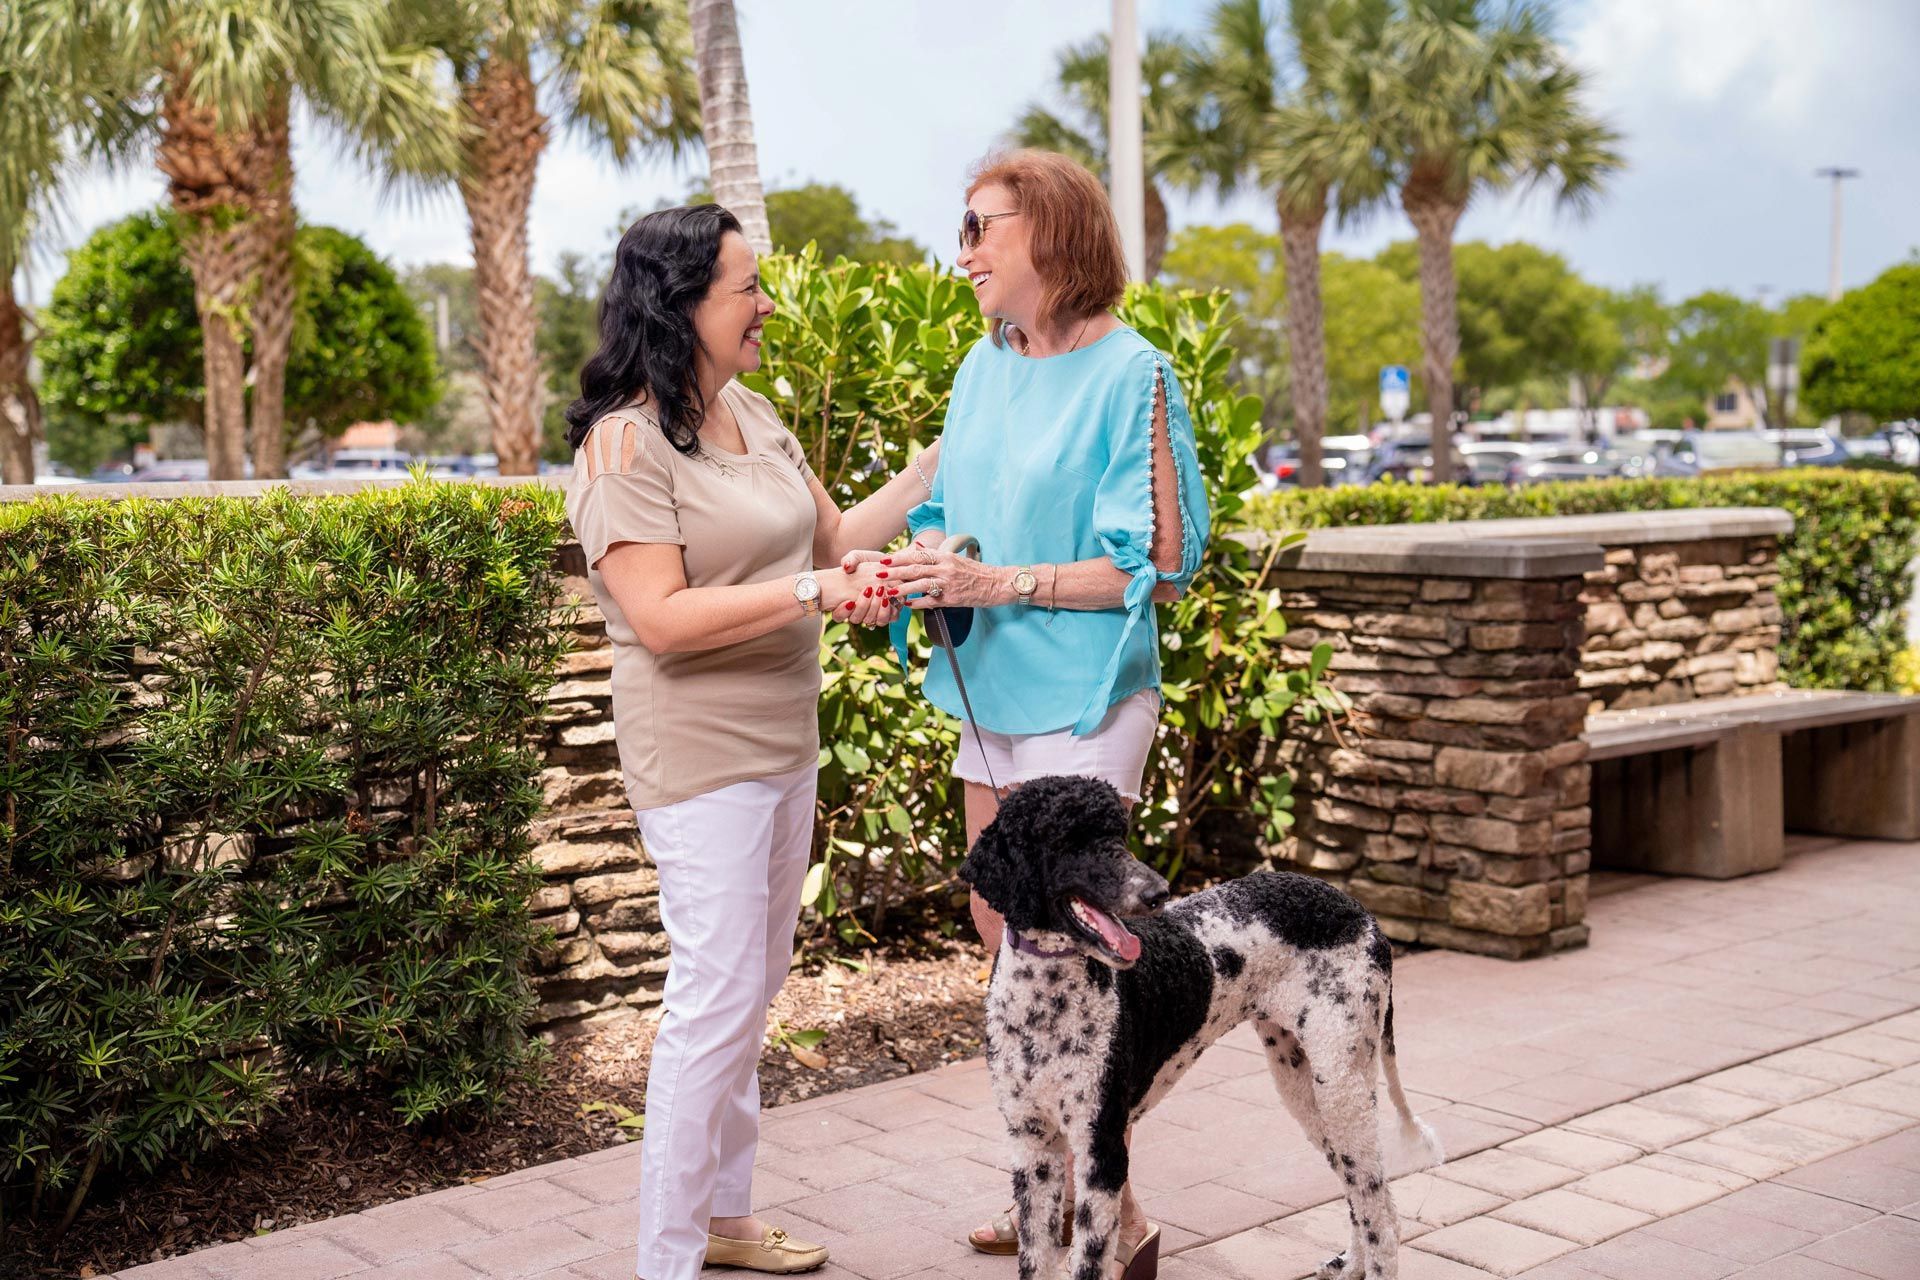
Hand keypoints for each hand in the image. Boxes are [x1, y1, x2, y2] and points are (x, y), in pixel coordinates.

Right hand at [822, 556, 902, 626]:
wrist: (890, 563)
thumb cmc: (870, 561)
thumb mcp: (858, 556)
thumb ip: (850, 560)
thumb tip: (846, 566)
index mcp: (848, 601)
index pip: (839, 615)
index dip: (842, 612)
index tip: (849, 601)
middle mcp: (860, 609)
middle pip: (856, 619)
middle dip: (862, 607)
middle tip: (868, 590)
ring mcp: (875, 611)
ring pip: (872, 620)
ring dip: (874, 608)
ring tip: (879, 592)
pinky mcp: (891, 610)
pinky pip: (889, 618)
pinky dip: (888, 611)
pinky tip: (887, 599)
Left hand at [878, 546, 1011, 608]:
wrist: (996, 584)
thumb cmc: (975, 572)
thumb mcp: (955, 558)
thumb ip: (936, 555)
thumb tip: (917, 548)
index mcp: (945, 556)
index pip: (917, 555)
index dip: (899, 557)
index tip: (885, 559)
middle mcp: (945, 568)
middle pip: (914, 568)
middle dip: (894, 571)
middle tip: (878, 573)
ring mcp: (948, 583)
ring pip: (919, 585)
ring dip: (901, 588)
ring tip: (888, 591)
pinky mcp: (952, 598)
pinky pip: (930, 601)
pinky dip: (917, 603)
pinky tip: (907, 605)